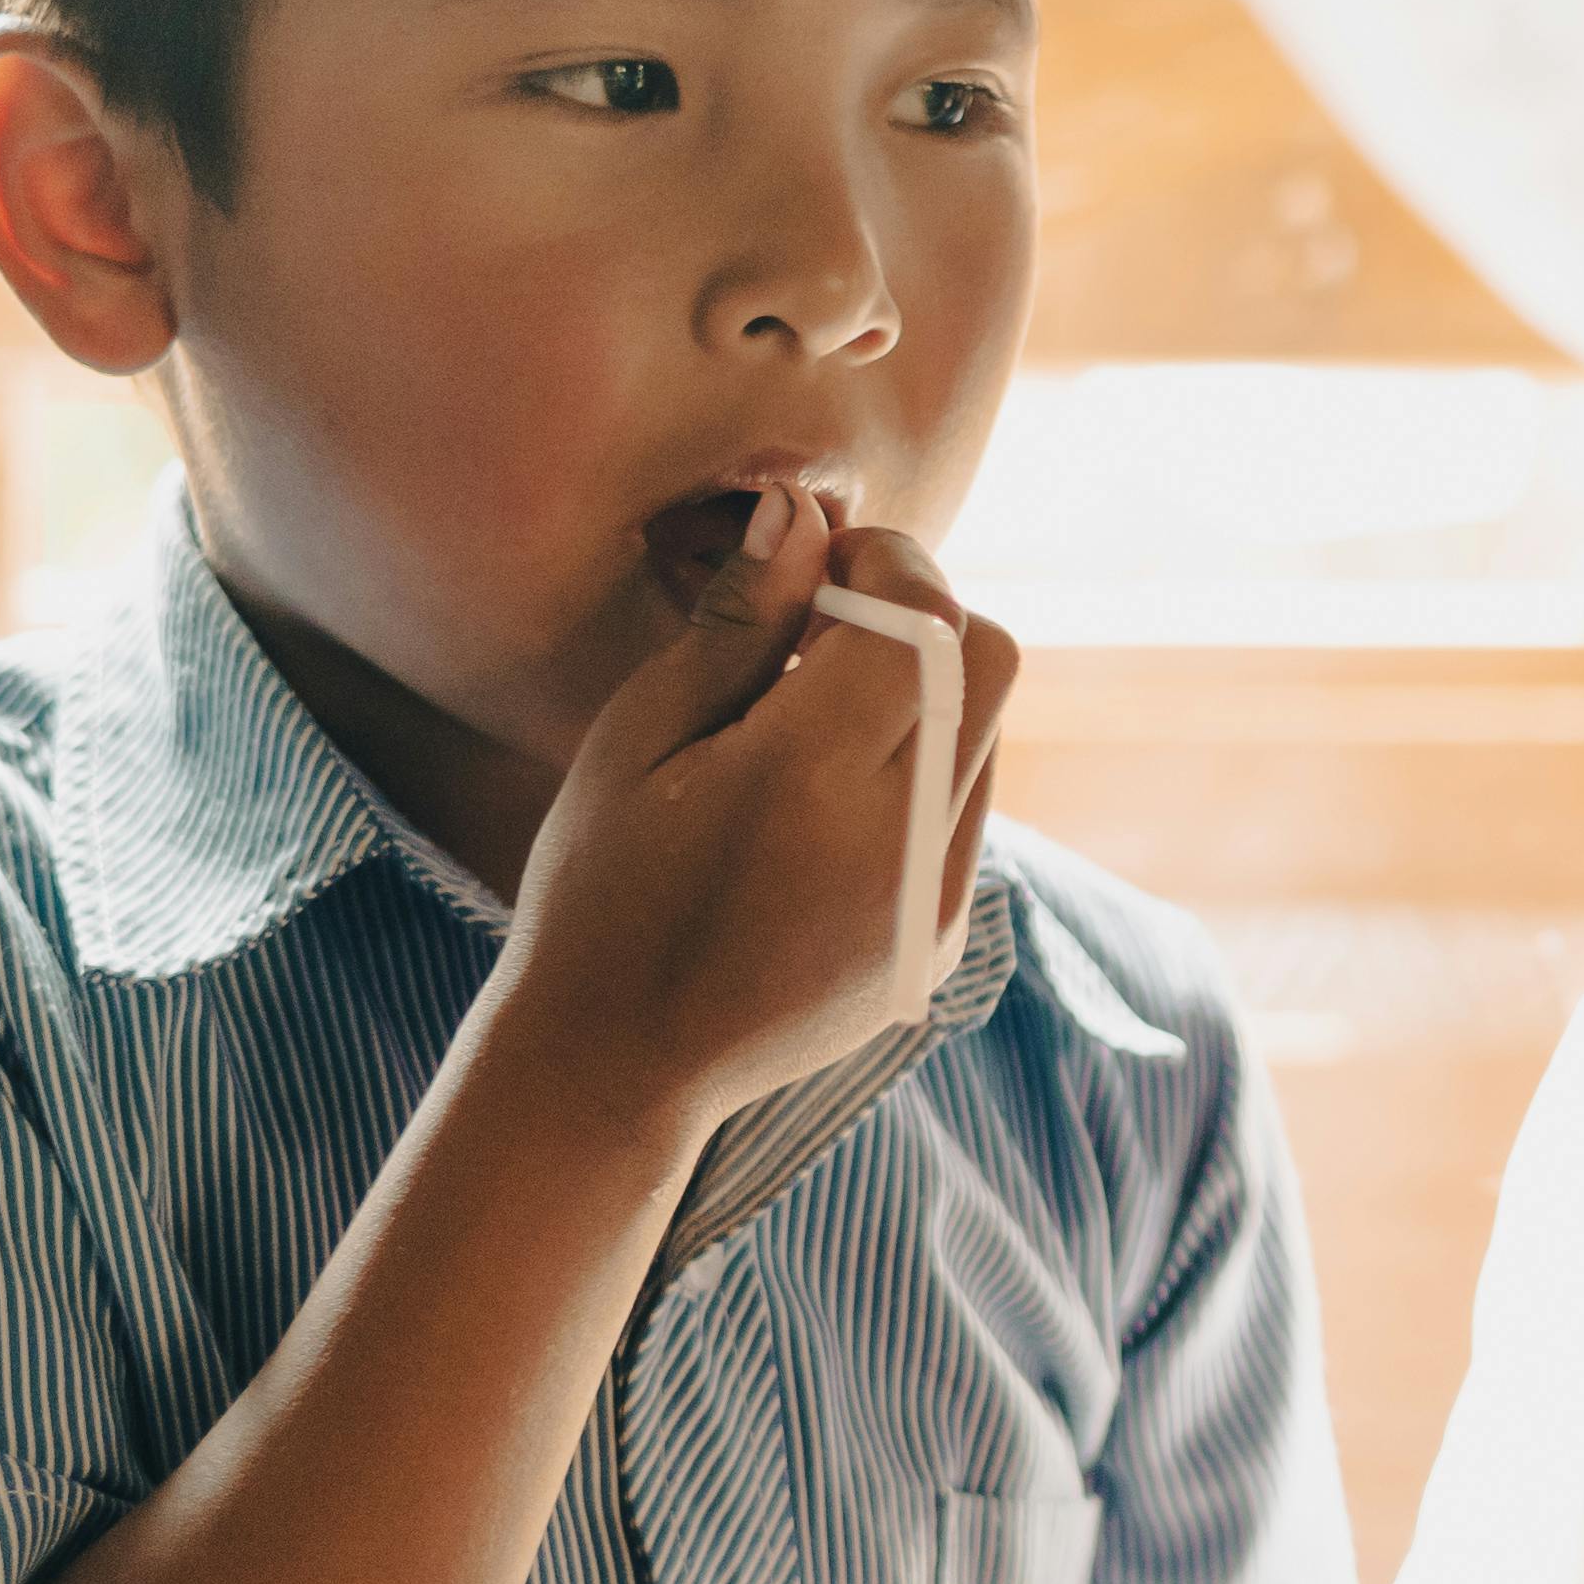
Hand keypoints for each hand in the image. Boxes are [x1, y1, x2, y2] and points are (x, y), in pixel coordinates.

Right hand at [496, 494, 1020, 1156]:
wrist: (612, 1066)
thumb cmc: (596, 890)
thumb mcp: (636, 741)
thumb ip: (736, 627)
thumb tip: (802, 517)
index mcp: (803, 779)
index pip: (920, 617)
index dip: (885, 564)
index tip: (822, 562)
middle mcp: (892, 842)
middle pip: (987, 661)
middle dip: (922, 618)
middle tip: (824, 630)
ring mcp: (928, 900)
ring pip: (986, 734)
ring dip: (923, 694)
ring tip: (812, 720)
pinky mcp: (935, 941)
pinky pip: (966, 812)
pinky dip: (918, 771)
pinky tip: (823, 801)